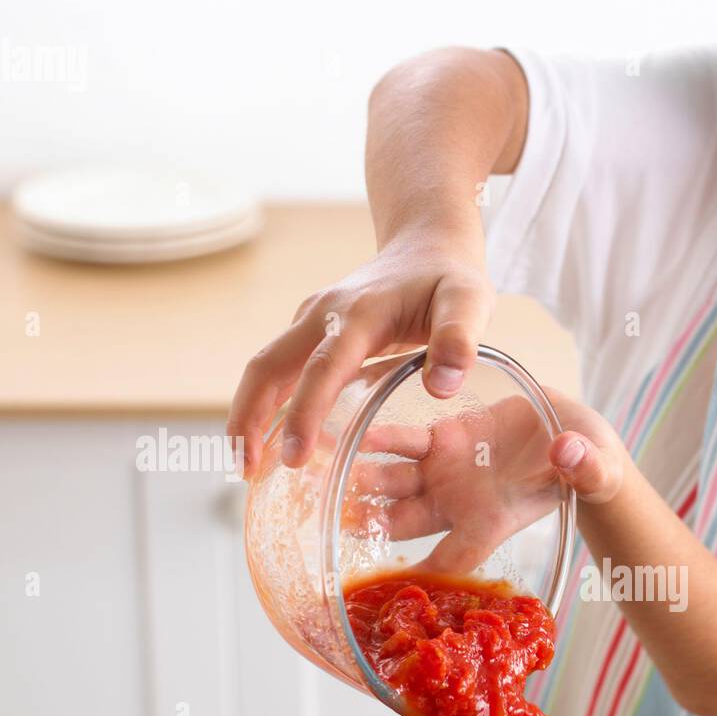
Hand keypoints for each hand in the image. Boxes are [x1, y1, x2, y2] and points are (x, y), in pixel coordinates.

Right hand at [227, 223, 493, 475]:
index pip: (323, 368)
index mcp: (361, 314)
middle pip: (269, 366)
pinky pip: (279, 369)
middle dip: (249, 417)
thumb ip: (460, 340)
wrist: (427, 244)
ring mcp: (312, 321)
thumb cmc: (450, 278)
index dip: (304, 412)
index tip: (293, 457)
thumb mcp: (470, 302)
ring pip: (265, 367)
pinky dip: (266, 404)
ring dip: (248, 413)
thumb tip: (440, 388)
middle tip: (245, 471)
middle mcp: (325, 316)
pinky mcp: (312, 331)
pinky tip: (269, 440)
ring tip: (245, 466)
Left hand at [344, 388, 627, 574]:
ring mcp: (447, 471)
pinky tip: (356, 435)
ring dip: (365, 483)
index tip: (394, 584)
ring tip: (334, 478)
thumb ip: (585, 467)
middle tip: (341, 522)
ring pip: (394, 483)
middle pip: (405, 525)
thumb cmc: (589, 466)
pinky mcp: (445, 436)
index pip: (454, 559)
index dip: (425, 574)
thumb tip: (570, 453)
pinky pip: (404, 441)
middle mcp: (460, 504)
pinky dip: (381, 440)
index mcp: (491, 524)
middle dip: (373, 526)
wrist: (577, 435)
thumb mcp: (595, 470)